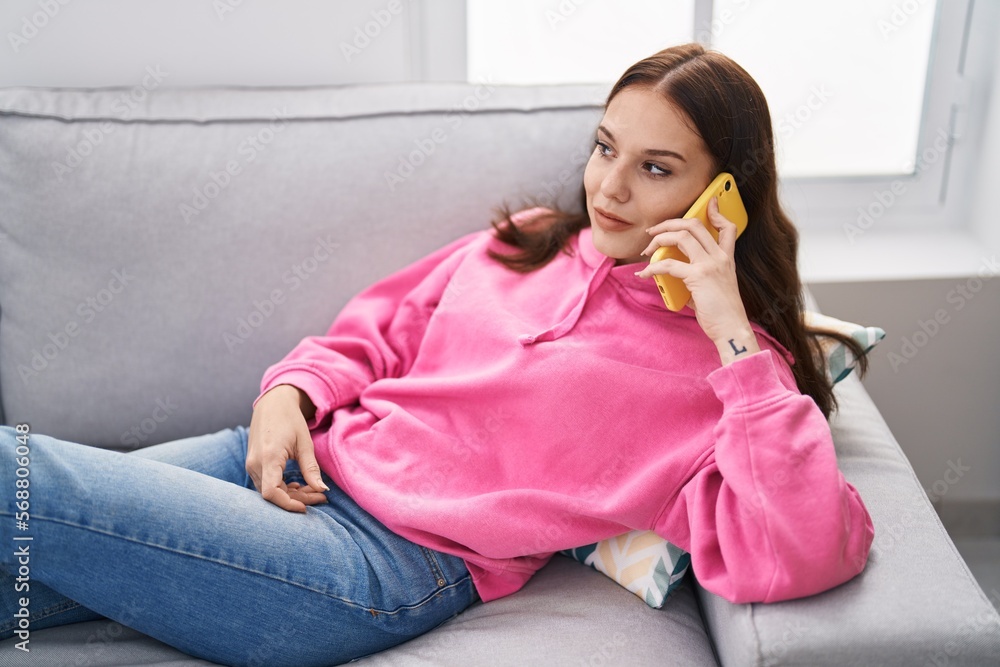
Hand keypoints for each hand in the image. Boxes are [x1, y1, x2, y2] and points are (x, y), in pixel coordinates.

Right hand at [247, 384, 328, 511]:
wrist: (272, 403)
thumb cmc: (290, 419)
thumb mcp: (305, 443)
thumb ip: (311, 468)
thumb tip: (322, 490)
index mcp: (268, 457)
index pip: (272, 493)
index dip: (288, 504)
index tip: (307, 507)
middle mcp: (255, 464)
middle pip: (273, 495)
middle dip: (297, 499)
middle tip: (321, 496)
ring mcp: (251, 465)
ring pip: (269, 491)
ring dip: (291, 494)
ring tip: (312, 490)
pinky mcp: (253, 465)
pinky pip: (266, 483)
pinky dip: (282, 488)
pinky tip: (297, 484)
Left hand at [634, 197, 759, 363]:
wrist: (732, 330)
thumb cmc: (721, 314)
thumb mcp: (714, 288)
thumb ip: (697, 276)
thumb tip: (672, 272)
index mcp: (726, 259)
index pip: (728, 227)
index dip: (717, 212)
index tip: (709, 202)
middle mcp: (720, 258)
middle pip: (695, 225)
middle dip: (669, 223)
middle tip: (653, 231)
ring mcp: (710, 265)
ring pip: (681, 236)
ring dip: (659, 239)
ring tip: (646, 250)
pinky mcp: (698, 277)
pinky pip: (669, 264)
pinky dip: (652, 267)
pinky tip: (644, 273)